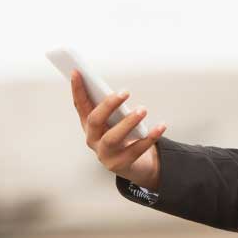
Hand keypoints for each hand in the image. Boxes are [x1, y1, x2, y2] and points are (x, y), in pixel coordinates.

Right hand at [70, 70, 166, 190]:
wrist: (133, 165)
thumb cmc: (123, 136)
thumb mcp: (114, 121)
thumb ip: (112, 107)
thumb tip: (118, 91)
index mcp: (89, 125)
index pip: (80, 105)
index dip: (77, 89)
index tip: (77, 71)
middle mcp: (93, 139)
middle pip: (95, 121)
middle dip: (108, 105)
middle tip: (125, 92)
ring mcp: (105, 154)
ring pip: (113, 138)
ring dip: (128, 122)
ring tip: (142, 110)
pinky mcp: (121, 164)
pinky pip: (137, 149)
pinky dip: (150, 137)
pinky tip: (160, 126)